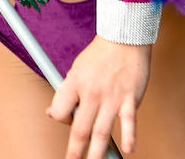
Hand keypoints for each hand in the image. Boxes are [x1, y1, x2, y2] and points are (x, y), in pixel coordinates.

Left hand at [47, 36, 150, 158]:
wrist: (125, 37)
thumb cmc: (100, 55)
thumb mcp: (76, 69)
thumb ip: (65, 92)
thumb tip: (53, 113)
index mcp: (76, 83)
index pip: (61, 110)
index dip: (60, 120)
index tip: (65, 125)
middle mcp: (92, 92)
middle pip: (80, 129)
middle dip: (75, 151)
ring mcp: (112, 97)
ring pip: (102, 130)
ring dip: (97, 152)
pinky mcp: (131, 97)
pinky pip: (129, 120)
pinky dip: (129, 136)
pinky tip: (128, 149)